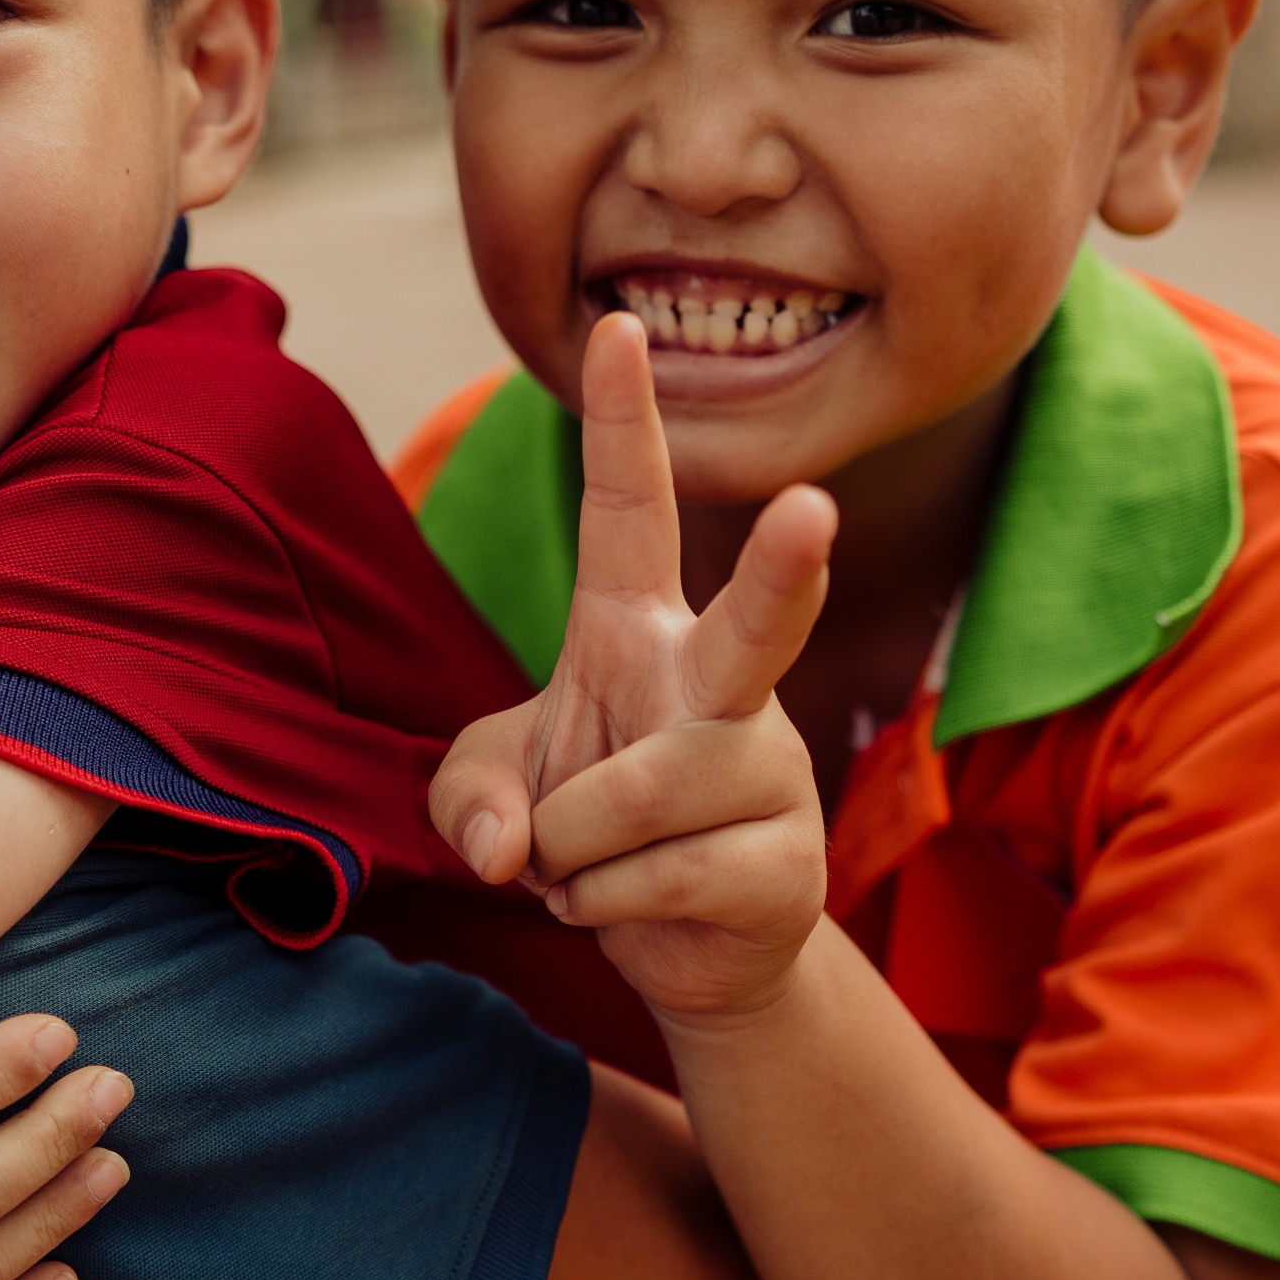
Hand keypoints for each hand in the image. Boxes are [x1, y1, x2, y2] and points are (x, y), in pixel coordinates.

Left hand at [428, 311, 839, 1016]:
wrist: (681, 951)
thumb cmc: (588, 833)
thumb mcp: (493, 793)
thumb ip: (466, 797)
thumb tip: (512, 846)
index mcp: (641, 632)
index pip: (633, 512)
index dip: (625, 424)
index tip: (618, 328)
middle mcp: (721, 684)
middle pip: (759, 621)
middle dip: (787, 569)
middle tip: (813, 509)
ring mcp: (771, 769)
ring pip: (646, 793)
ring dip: (574, 848)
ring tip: (581, 866)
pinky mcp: (793, 860)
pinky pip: (663, 874)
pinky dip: (606, 904)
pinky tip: (625, 905)